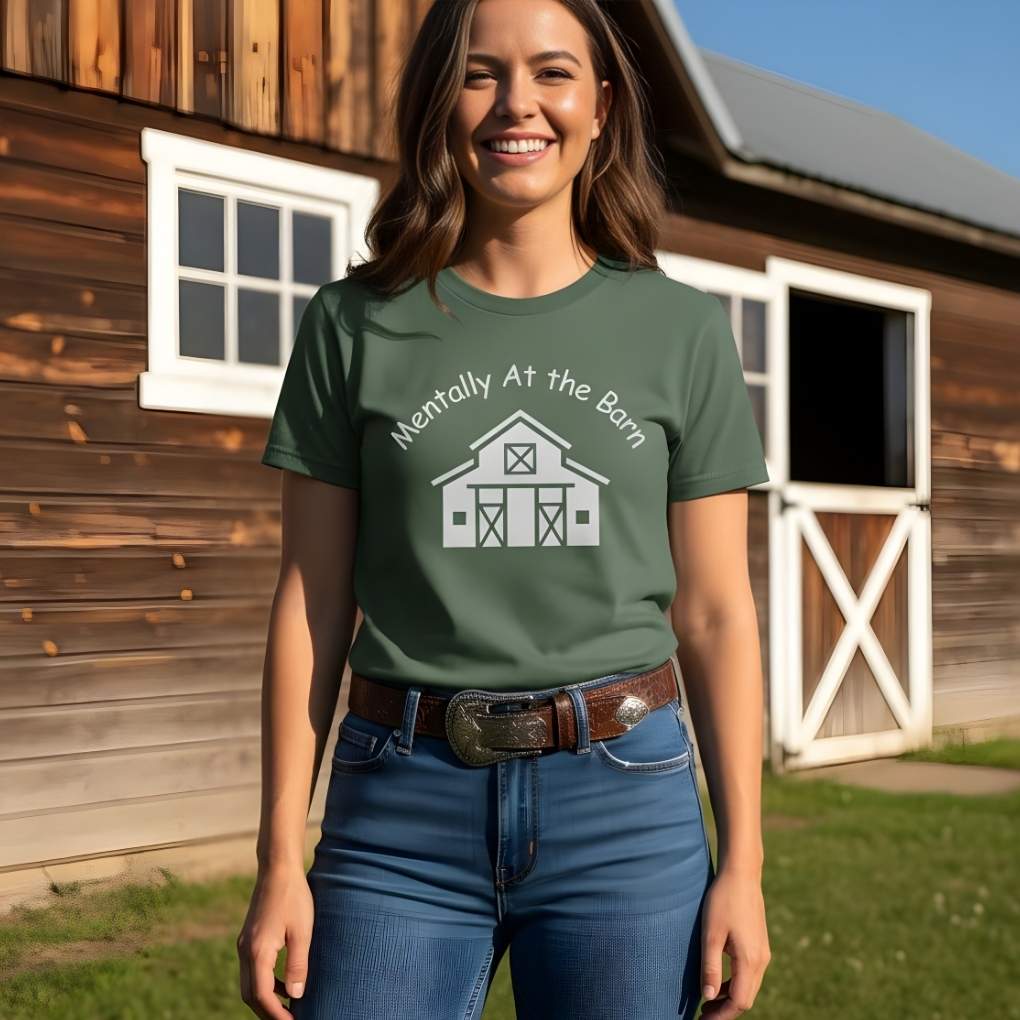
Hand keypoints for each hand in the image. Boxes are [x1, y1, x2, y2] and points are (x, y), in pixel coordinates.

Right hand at [237, 865, 313, 1018]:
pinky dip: (266, 983)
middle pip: (251, 995)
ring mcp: (245, 944)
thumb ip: (298, 964)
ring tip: (290, 1008)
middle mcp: (245, 951)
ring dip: (267, 999)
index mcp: (257, 952)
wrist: (278, 868)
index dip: (276, 1015)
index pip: (262, 996)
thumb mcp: (302, 931)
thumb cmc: (294, 897)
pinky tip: (286, 984)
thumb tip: (296, 995)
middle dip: (268, 1012)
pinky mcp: (249, 938)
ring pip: (249, 984)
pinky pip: (253, 970)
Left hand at [699, 866, 770, 1015]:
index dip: (721, 1015)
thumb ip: (710, 967)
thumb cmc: (722, 901)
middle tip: (702, 1014)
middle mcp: (761, 960)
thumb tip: (708, 998)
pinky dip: (736, 984)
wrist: (742, 874)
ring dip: (730, 998)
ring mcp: (763, 953)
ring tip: (707, 1001)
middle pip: (746, 998)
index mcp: (750, 960)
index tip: (702, 1019)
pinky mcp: (760, 945)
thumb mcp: (710, 934)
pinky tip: (719, 981)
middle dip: (725, 1011)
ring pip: (749, 987)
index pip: (739, 1002)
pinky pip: (750, 974)